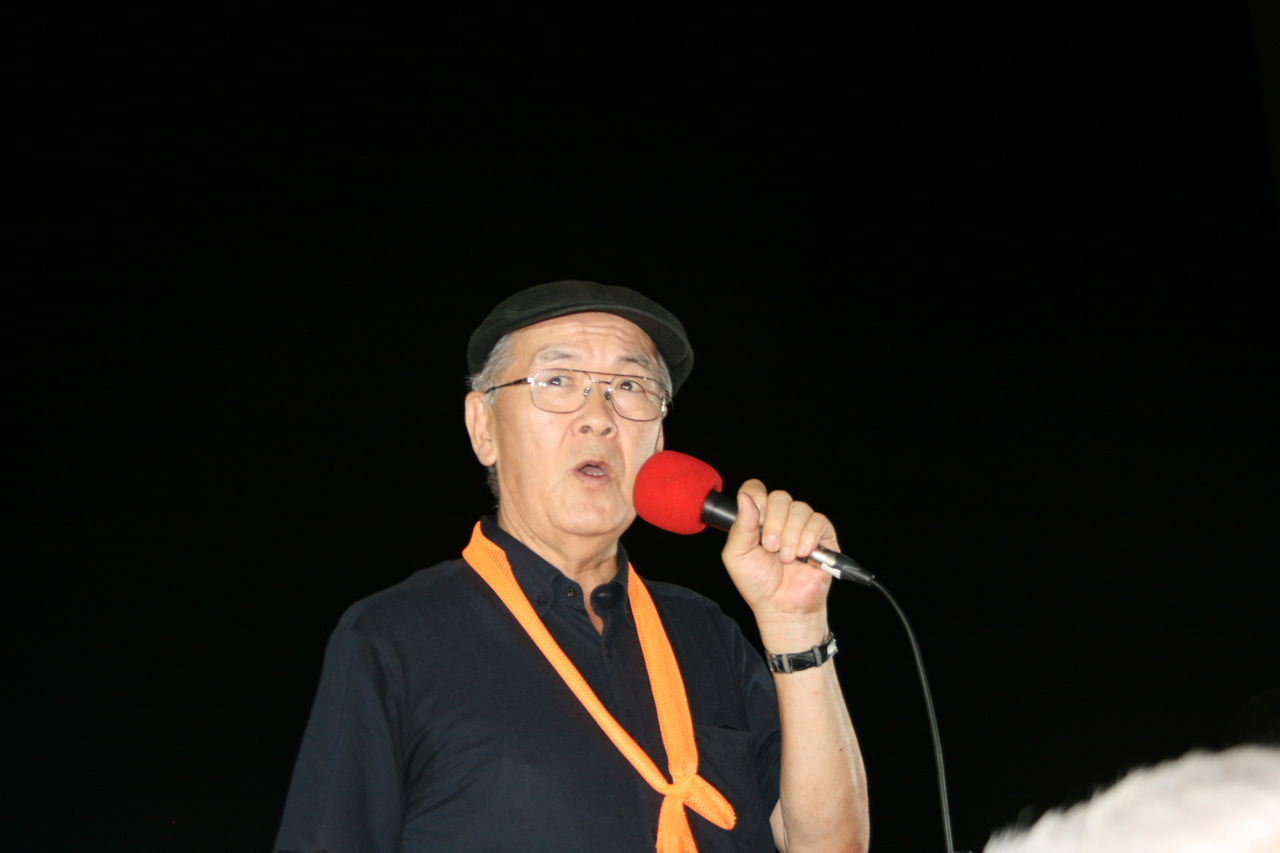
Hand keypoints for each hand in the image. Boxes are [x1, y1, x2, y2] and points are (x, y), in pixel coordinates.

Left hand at [721, 479, 838, 630]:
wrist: (782, 607)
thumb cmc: (758, 583)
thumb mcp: (738, 555)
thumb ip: (740, 525)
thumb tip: (744, 497)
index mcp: (758, 519)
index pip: (756, 490)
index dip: (756, 499)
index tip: (756, 521)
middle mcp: (781, 518)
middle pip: (780, 496)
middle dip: (774, 523)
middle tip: (770, 548)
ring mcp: (802, 526)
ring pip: (800, 509)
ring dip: (790, 535)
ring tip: (786, 558)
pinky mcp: (823, 536)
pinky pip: (818, 521)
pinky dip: (809, 537)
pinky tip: (803, 554)